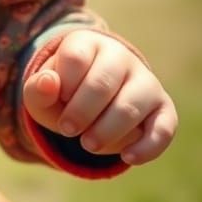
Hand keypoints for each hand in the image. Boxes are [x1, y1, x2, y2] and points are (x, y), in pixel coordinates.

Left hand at [22, 29, 176, 165]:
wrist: (89, 102)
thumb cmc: (62, 93)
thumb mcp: (41, 92)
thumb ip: (38, 88)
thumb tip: (49, 82)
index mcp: (87, 43)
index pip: (75, 58)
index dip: (63, 86)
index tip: (58, 101)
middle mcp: (121, 57)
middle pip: (102, 83)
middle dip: (81, 112)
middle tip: (67, 130)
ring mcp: (146, 81)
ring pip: (130, 107)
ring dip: (107, 131)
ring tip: (88, 144)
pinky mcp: (163, 109)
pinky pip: (163, 128)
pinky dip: (147, 147)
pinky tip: (127, 158)